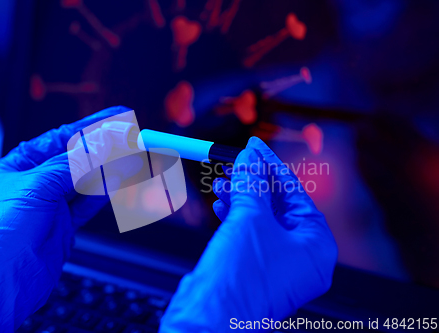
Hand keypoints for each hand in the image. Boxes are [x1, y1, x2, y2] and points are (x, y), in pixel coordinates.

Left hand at [0, 106, 136, 331]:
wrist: (4, 280)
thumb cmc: (3, 234)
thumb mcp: (40, 186)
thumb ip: (76, 164)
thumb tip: (103, 143)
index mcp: (21, 164)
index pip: (63, 137)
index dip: (93, 126)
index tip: (118, 117)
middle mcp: (37, 182)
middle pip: (80, 157)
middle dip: (107, 148)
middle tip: (132, 139)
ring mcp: (53, 203)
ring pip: (89, 179)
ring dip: (110, 169)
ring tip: (132, 158)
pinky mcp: (65, 224)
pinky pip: (90, 201)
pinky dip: (105, 191)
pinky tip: (118, 180)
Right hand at [160, 137, 337, 331]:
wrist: (210, 317)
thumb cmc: (241, 278)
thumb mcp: (249, 219)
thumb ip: (250, 184)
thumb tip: (249, 159)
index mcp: (316, 246)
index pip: (296, 193)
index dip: (272, 166)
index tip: (255, 147)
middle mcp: (301, 257)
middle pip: (278, 205)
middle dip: (253, 182)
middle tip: (236, 162)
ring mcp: (278, 266)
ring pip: (260, 219)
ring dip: (239, 198)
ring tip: (221, 183)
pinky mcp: (255, 270)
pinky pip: (248, 235)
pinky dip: (234, 217)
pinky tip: (220, 205)